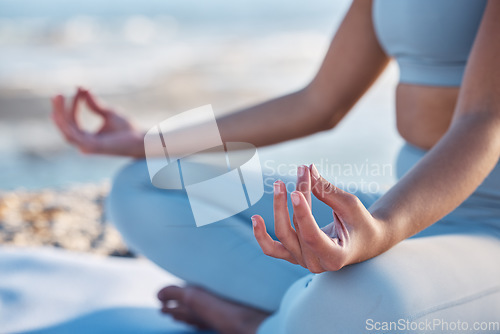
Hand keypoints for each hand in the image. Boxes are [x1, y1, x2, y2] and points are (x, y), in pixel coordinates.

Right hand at [51, 88, 144, 157]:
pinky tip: (61, 113)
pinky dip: (66, 124)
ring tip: (57, 98)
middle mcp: (84, 143)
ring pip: (67, 130)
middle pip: (66, 126)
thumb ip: (94, 104)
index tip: (78, 89)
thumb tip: (82, 88)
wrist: (140, 139)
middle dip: (60, 109)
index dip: (73, 105)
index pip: (74, 120)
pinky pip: (73, 135)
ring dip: (60, 114)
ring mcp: (87, 147)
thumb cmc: (128, 129)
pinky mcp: (91, 147)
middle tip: (56, 94)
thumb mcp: (108, 112)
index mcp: (88, 137)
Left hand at [252, 164, 384, 272]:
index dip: (302, 214)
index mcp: (335, 257)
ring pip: (282, 236)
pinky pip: (272, 248)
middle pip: (296, 230)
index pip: (312, 237)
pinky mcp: (293, 254)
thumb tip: (308, 169)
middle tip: (301, 171)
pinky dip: (261, 235)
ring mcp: (302, 261)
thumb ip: (327, 191)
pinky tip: (256, 219)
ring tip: (278, 185)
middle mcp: (316, 264)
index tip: (295, 191)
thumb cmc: (360, 223)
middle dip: (296, 198)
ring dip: (278, 209)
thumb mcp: (350, 206)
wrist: (364, 241)